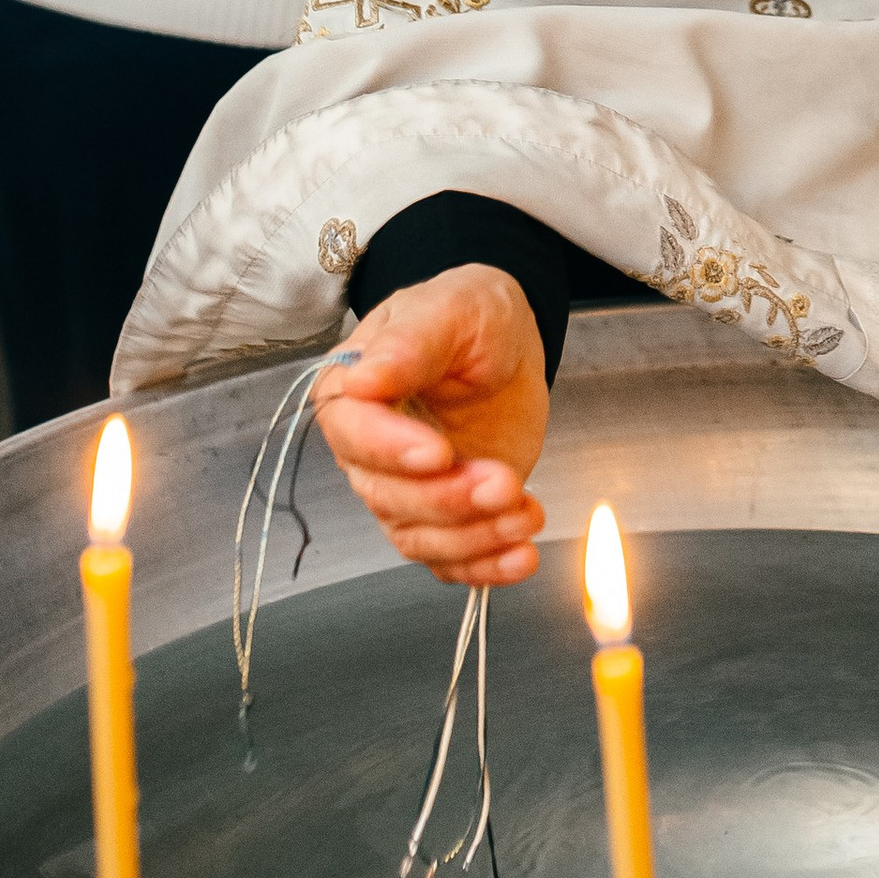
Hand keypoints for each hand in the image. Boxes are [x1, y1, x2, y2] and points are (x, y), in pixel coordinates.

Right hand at [313, 264, 551, 588]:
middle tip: (503, 481)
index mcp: (352, 392)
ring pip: (420, 537)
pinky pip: (451, 560)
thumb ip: (411, 343)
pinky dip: (485, 568)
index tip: (439, 452)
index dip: (392, 451)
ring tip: (526, 514)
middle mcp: (368, 451)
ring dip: (474, 537)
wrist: (508, 345)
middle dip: (448, 499)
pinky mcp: (444, 517)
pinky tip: (521, 557)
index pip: (355, 433)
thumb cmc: (471, 315)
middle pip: (388, 496)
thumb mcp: (451, 309)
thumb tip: (363, 379)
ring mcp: (405, 490)